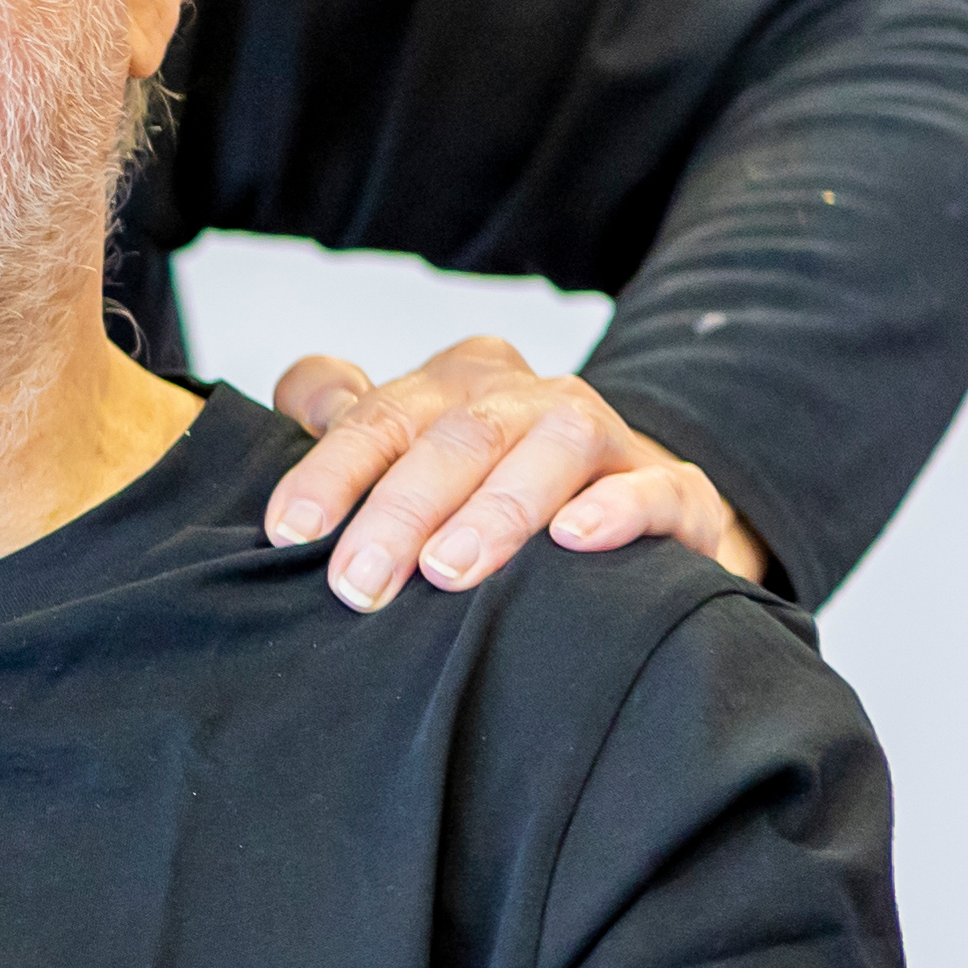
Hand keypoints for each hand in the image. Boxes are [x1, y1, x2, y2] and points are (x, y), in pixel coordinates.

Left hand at [266, 336, 769, 609]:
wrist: (626, 508)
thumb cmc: (487, 487)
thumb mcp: (410, 449)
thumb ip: (346, 421)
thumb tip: (300, 403)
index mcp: (452, 385)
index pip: (380, 414)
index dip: (331, 470)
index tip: (292, 530)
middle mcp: (526, 397)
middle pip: (457, 437)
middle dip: (400, 511)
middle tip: (358, 583)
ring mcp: (605, 436)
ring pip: (554, 446)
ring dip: (497, 510)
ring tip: (449, 570)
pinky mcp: (675, 489)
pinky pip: (655, 487)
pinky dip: (616, 509)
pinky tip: (574, 539)